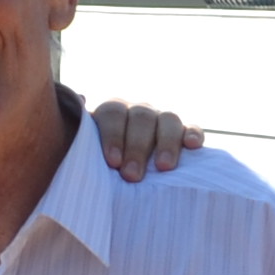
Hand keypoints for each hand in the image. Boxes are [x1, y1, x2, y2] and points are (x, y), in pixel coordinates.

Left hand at [88, 101, 202, 180]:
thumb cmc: (99, 168)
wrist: (122, 176)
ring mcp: (162, 121)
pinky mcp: (183, 134)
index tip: (113, 162)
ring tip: (163, 167)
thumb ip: (81, 135)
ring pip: (168, 120)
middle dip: (137, 147)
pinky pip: (191, 129)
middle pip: (141, 118)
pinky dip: (193, 134)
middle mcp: (137, 112)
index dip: (113, 136)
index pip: (112, 114)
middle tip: (132, 176)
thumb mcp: (85, 155)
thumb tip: (81, 98)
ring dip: (167, 143)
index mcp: (111, 114)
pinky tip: (193, 146)